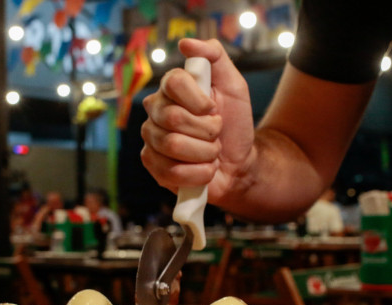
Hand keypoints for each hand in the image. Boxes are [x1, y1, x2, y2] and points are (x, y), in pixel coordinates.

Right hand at [141, 38, 254, 204]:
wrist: (240, 163)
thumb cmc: (234, 124)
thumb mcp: (234, 85)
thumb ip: (214, 56)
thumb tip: (186, 43)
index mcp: (171, 88)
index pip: (173, 82)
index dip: (199, 100)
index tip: (214, 109)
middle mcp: (155, 111)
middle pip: (174, 118)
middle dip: (208, 131)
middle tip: (216, 134)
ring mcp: (151, 140)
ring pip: (174, 146)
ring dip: (206, 153)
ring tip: (212, 152)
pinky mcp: (153, 167)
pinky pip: (172, 172)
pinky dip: (199, 173)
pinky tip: (205, 170)